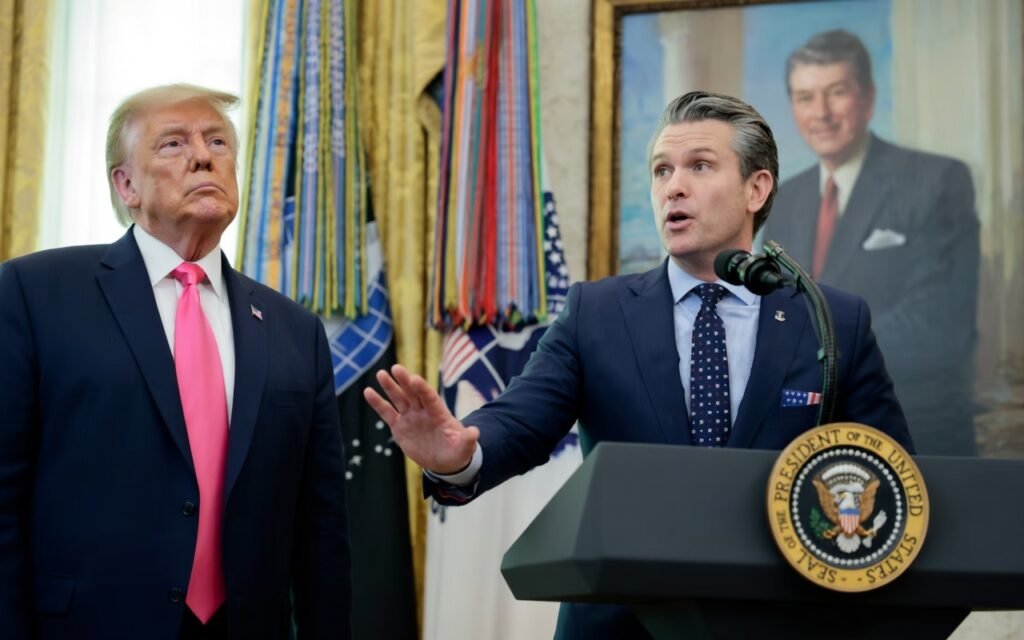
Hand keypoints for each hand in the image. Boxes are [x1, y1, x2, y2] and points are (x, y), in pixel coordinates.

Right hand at [363, 364, 479, 473]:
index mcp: (439, 413)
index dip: (422, 389)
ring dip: (390, 387)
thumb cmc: (457, 451)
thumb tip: (475, 432)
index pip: (430, 397)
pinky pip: (387, 413)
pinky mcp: (399, 426)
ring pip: (399, 399)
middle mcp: (423, 411)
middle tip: (396, 369)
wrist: (444, 461)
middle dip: (405, 381)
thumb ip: (468, 440)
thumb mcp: (465, 448)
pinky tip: (368, 392)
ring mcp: (411, 417)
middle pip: (413, 393)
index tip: (415, 379)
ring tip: (381, 374)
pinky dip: (378, 403)